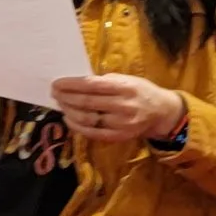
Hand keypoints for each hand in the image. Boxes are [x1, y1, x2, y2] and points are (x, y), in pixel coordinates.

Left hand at [49, 75, 184, 143]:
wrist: (162, 112)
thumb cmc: (141, 91)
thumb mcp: (128, 79)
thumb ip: (106, 81)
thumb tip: (78, 82)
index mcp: (125, 87)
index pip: (91, 85)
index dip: (71, 85)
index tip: (57, 83)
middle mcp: (123, 105)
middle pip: (86, 102)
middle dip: (66, 97)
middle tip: (54, 93)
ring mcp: (121, 123)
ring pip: (86, 118)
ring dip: (69, 111)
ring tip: (60, 104)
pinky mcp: (118, 136)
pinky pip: (92, 132)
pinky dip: (76, 126)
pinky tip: (68, 118)